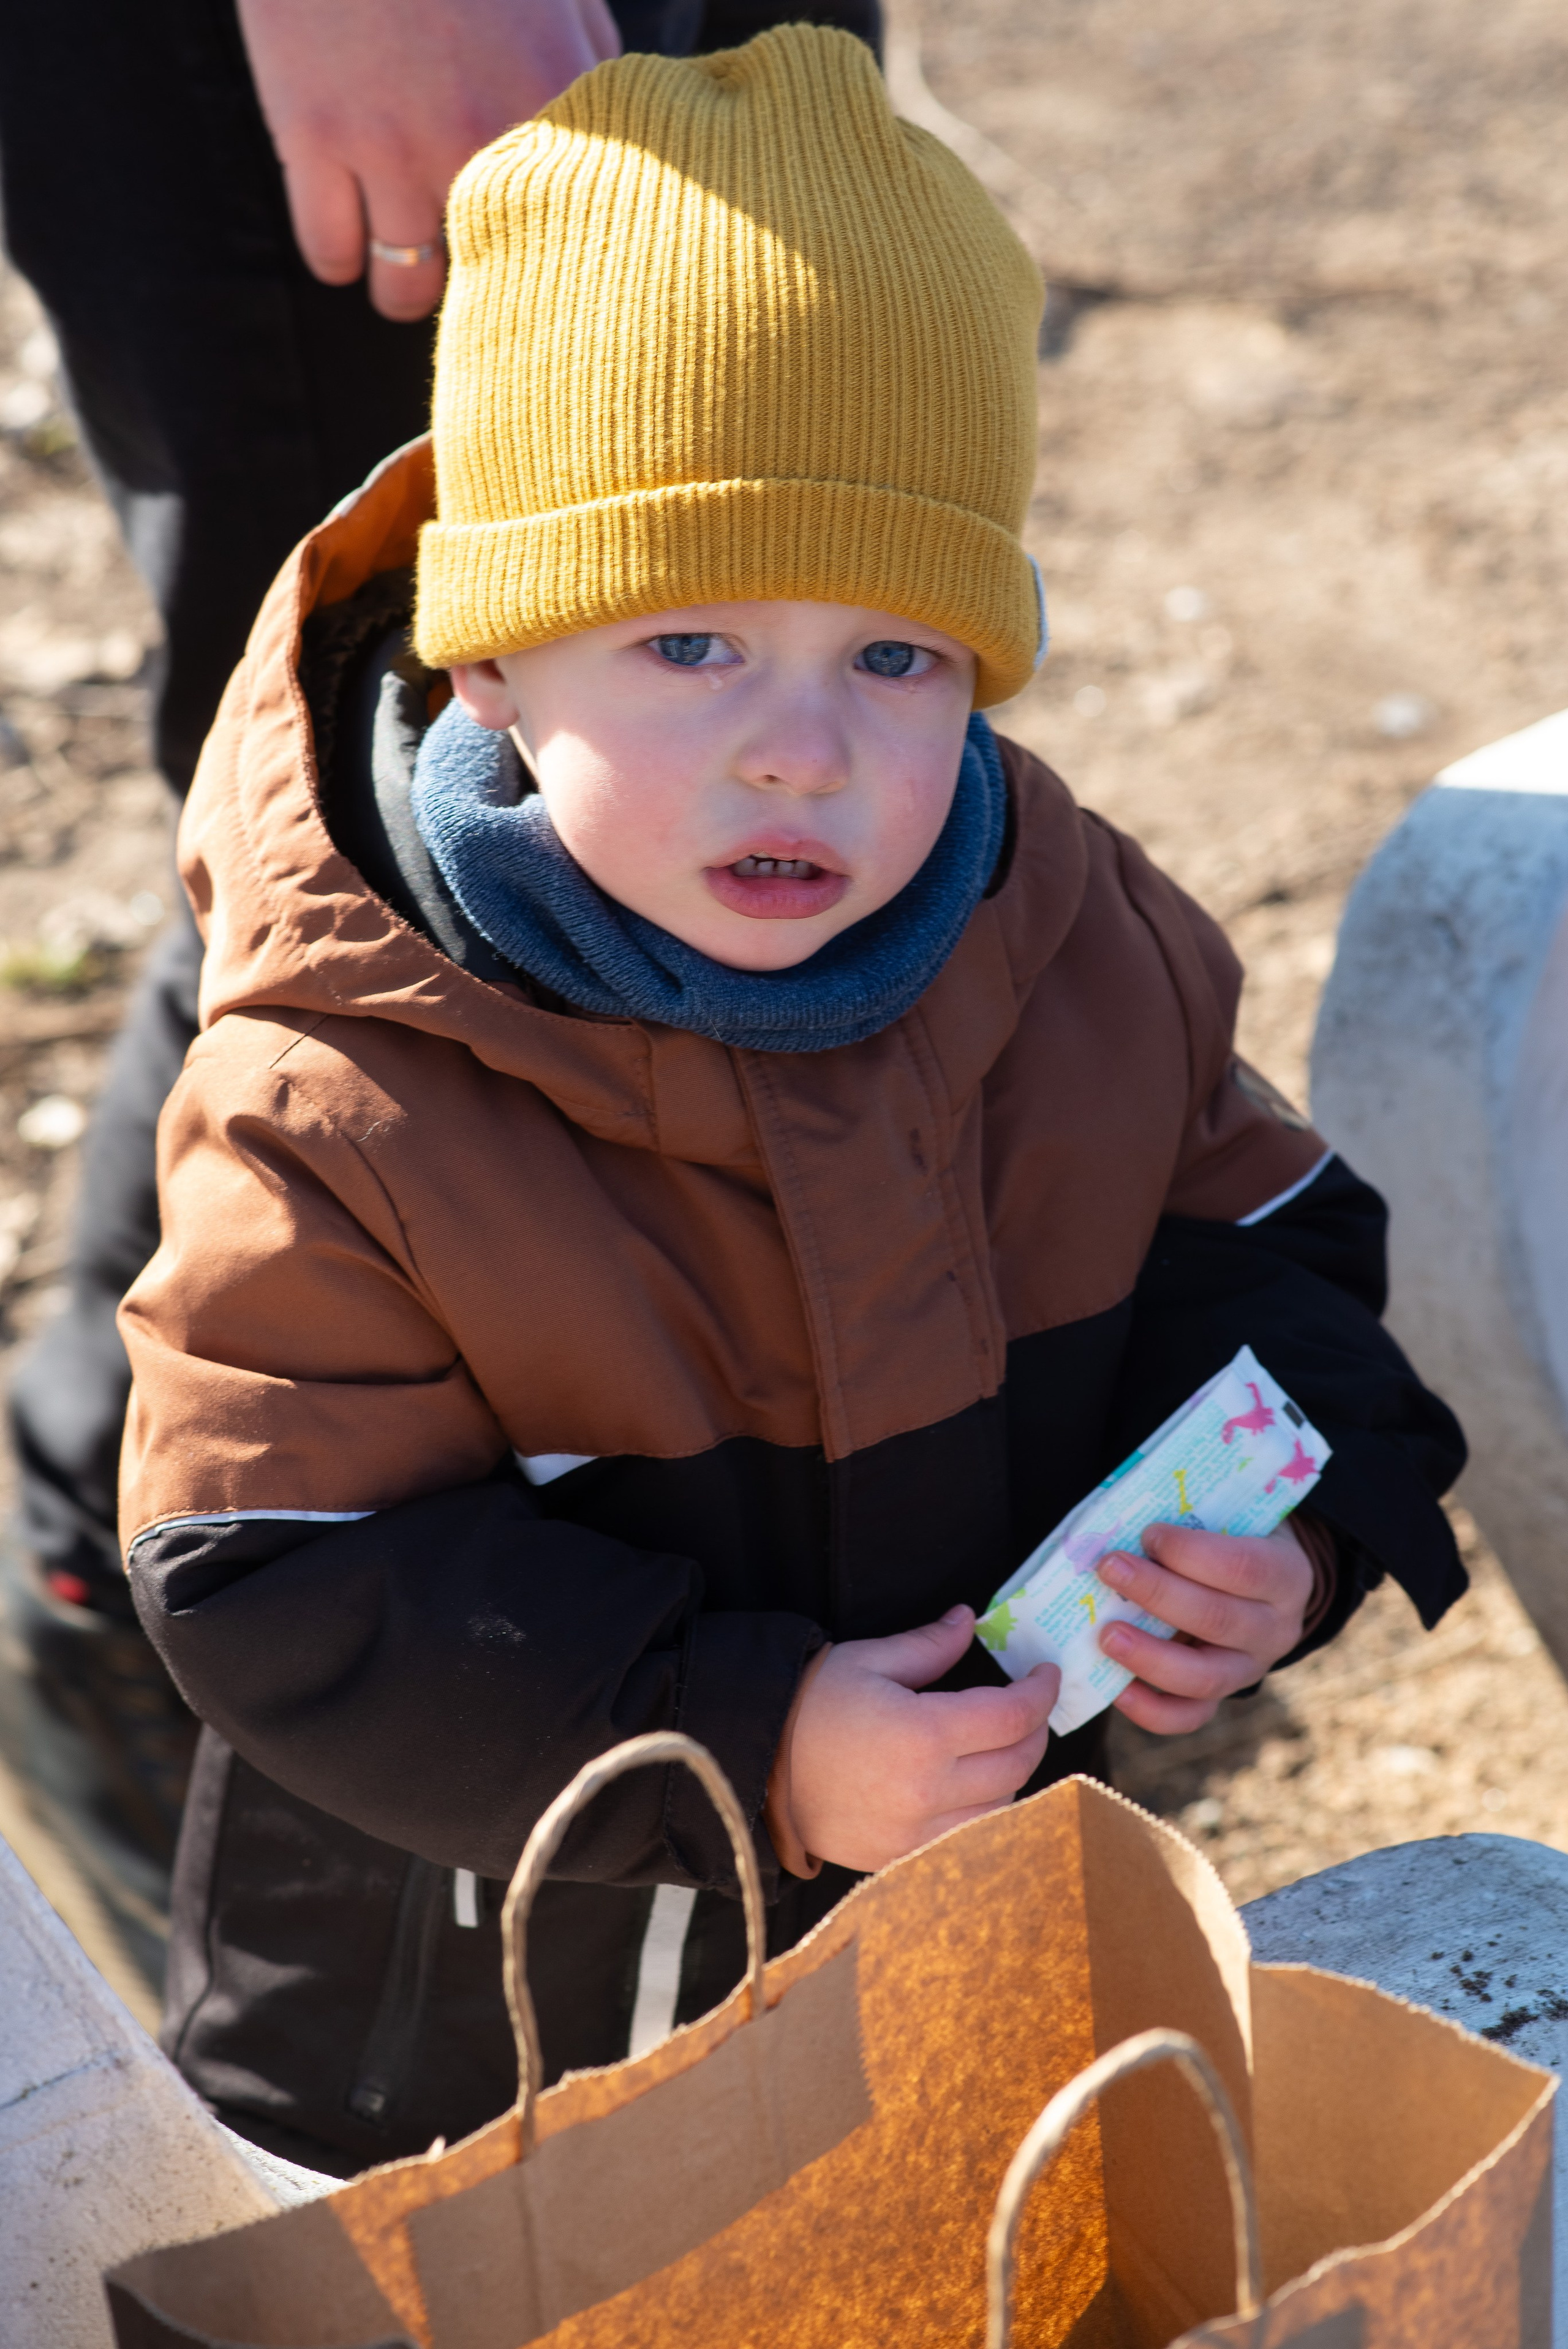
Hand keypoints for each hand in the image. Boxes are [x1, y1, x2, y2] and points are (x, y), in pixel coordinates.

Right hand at [236, 0, 621, 320]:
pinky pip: (331, 258)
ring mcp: (391, 148)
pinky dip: (339, 258)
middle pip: (490, 284)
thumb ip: (591, 69)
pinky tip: (349, 224)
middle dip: (478, 284)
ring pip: (404, 293)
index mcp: (551, 104)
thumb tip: (621, 133)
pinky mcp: (313, 140)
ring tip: (406, 255)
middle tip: (466, 259)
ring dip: (405, 287)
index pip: (574, 241)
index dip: (555, 265)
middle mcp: (477, 141)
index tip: (543, 262)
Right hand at [787, 1606, 1059, 1873]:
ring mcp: (917, 1832)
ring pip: (1003, 1808)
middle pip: (1018, 1764)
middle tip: (1029, 1706)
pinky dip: (986, 1811)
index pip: (1012, 1717)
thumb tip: (969, 1620)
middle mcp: (929, 1790)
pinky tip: (976, 1785)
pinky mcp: (903, 1857)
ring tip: (1002, 1746)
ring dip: (1015, 1774)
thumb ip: (929, 1645)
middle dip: (1034, 1730)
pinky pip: (969, 1838)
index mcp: (923, 1734)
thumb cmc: (809, 1704)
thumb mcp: (868, 1660)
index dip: (1040, 1692)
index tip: (1045, 1674)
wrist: (755, 1767)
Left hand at [1096, 1520, 1314, 1734]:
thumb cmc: (1230, 1538)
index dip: (1192, 1553)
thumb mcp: (1231, 1518)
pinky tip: (1117, 1689)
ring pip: (1204, 1677)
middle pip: (1217, 1620)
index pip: (1244, 1567)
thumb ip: (1193, 1520)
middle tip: (1109, 1568)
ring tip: (1106, 1634)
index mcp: (1286, 1575)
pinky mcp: (1219, 1696)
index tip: (1149, 1534)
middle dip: (1157, 1594)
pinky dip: (1151, 1710)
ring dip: (1149, 1656)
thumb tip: (1125, 1524)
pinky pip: (1189, 1716)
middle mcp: (1275, 1629)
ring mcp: (1248, 1669)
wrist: (1258, 1585)